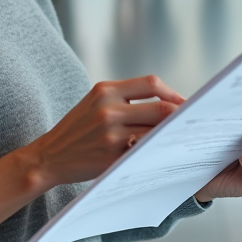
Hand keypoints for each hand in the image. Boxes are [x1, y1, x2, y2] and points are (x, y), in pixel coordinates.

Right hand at [24, 75, 184, 188]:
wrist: (49, 156)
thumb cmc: (77, 129)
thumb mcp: (95, 102)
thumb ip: (126, 98)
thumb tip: (167, 103)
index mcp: (105, 90)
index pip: (151, 84)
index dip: (173, 94)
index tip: (184, 103)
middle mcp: (107, 109)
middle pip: (160, 109)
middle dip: (180, 117)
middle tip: (193, 123)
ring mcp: (110, 134)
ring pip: (155, 132)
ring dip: (172, 136)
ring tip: (183, 139)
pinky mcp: (111, 156)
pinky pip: (144, 152)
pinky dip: (157, 152)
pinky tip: (164, 154)